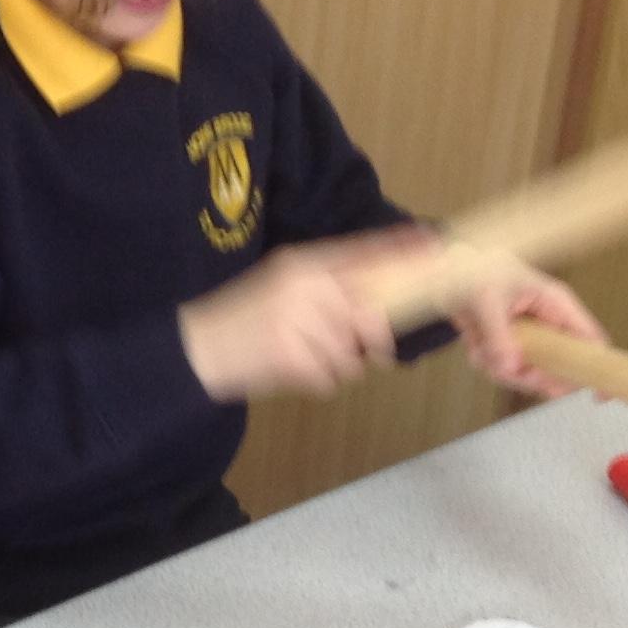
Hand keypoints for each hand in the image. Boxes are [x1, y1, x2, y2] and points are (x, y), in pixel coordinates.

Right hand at [176, 229, 425, 402]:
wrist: (196, 347)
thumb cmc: (243, 318)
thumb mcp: (281, 285)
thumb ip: (327, 288)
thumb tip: (377, 310)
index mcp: (301, 264)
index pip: (361, 254)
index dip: (398, 251)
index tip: (430, 246)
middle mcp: (301, 287)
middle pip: (367, 314)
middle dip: (372, 337)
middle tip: (371, 349)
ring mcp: (294, 321)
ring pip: (350, 353)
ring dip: (338, 364)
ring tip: (306, 356)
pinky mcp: (287, 356)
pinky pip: (330, 377)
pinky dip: (319, 381)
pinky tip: (293, 370)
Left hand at [453, 269, 607, 397]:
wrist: (449, 272)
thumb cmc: (477, 271)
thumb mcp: (488, 300)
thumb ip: (499, 335)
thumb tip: (511, 367)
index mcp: (557, 305)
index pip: (591, 340)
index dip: (598, 369)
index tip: (600, 397)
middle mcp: (548, 325)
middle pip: (559, 369)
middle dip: (532, 376)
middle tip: (513, 372)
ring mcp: (529, 338)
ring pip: (527, 374)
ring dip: (500, 368)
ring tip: (482, 347)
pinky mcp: (509, 346)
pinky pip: (503, 369)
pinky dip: (485, 361)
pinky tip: (475, 342)